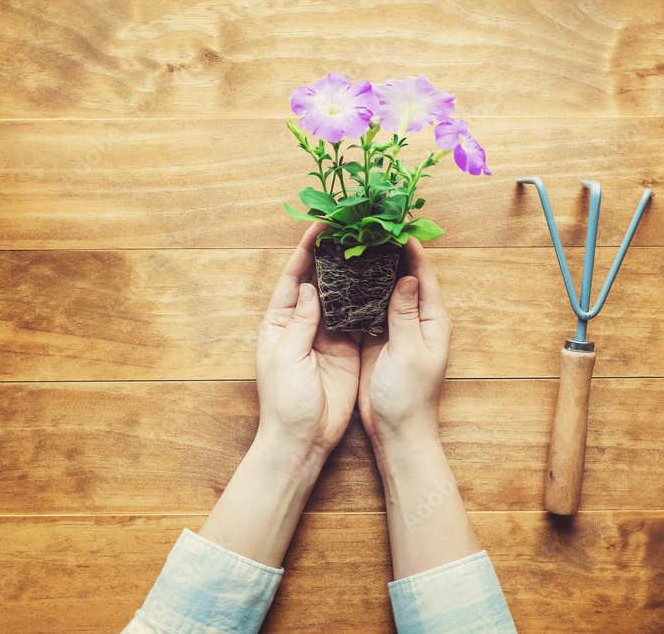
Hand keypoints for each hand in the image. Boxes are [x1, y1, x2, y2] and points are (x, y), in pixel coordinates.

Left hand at [256, 223, 361, 458]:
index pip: (292, 278)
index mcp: (279, 323)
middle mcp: (303, 324)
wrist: (304, 438)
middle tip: (353, 229)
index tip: (321, 226)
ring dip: (355, 275)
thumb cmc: (285, 401)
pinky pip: (360, 319)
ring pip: (343, 297)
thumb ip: (300, 322)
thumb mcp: (286, 357)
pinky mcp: (349, 349)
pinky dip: (370, 301)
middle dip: (333, 256)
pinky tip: (384, 281)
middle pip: (320, 281)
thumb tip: (310, 288)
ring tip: (372, 247)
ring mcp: (328, 336)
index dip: (305, 251)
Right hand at [358, 237, 451, 449]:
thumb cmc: (408, 396)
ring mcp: (394, 328)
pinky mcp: (375, 338)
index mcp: (431, 320)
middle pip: (402, 276)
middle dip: (387, 252)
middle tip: (366, 226)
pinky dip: (357, 291)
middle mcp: (415, 319)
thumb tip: (406, 277)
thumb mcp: (409, 351)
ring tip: (352, 243)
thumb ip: (406, 314)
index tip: (392, 224)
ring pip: (382, 289)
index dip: (409, 249)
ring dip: (370, 269)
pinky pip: (366, 307)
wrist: (396, 430)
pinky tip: (341, 276)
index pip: (423, 274)